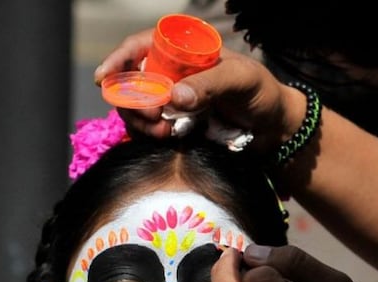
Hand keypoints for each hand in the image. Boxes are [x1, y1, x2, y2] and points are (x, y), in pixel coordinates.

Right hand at [94, 34, 304, 153]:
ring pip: (134, 107)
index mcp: (182, 50)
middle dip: (130, 100)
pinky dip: (148, 135)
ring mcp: (169, 99)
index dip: (118, 60)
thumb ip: (210, 85)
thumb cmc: (261, 94)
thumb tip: (174, 97)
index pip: (139, 46)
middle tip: (154, 118)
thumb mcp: (240, 80)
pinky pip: (146, 128)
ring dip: (139, 120)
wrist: (273, 128)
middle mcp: (170, 72)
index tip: (104, 79)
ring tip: (164, 132)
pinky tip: (167, 139)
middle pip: (129, 80)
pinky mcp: (173, 124)